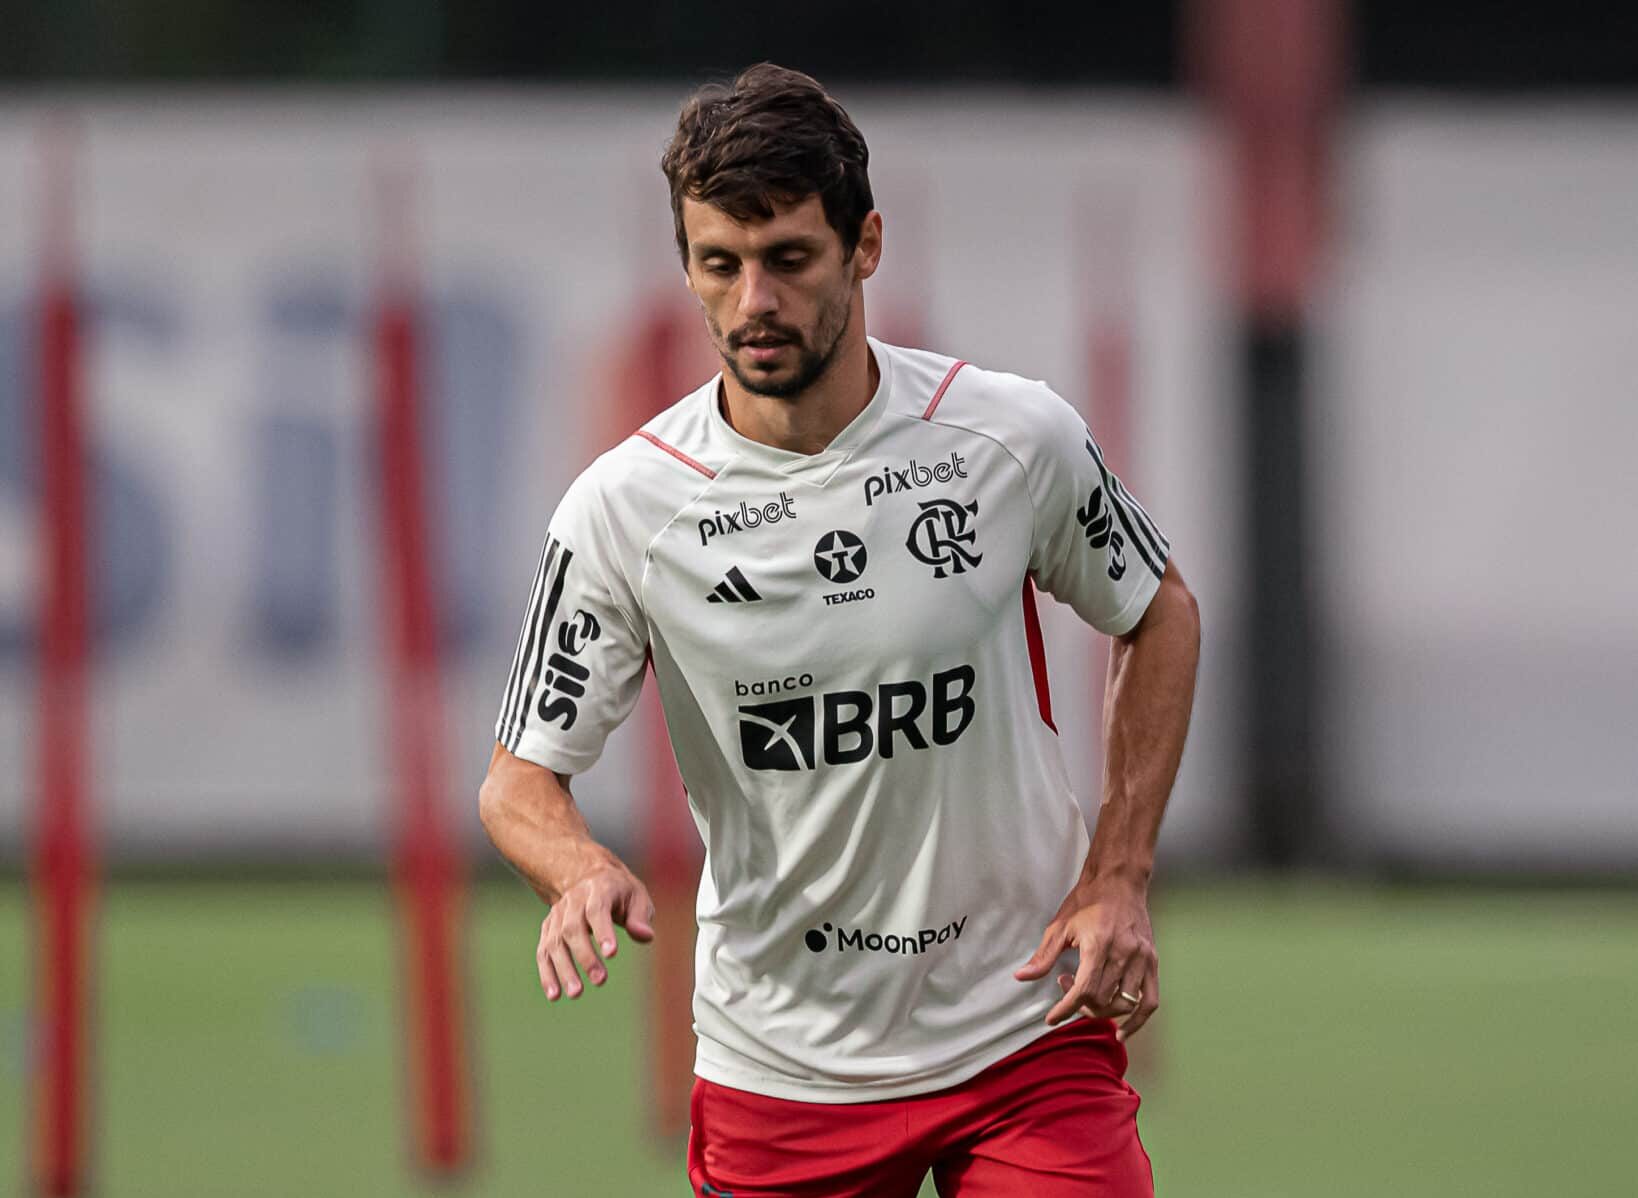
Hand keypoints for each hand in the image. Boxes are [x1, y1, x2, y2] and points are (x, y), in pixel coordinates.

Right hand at [537, 866, 654, 1000]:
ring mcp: (557, 914)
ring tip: (576, 993)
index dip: (603, 931)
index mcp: (598, 888)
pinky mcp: (548, 929)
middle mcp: (573, 900)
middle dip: (585, 956)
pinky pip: (543, 952)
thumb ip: (640, 917)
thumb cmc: (620, 892)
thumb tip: (645, 936)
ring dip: (564, 969)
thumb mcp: (637, 896)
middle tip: (600, 980)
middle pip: (573, 928)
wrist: (590, 877)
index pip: (597, 909)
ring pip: (555, 942)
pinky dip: (547, 974)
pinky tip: (554, 995)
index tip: (611, 954)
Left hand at [1013, 877, 1158, 1039]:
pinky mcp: (1152, 961)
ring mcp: (1141, 959)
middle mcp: (1123, 954)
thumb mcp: (1060, 925)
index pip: (1083, 990)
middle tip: (1067, 990)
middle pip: (1102, 999)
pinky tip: (1122, 1031)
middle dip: (1080, 1005)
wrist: (1119, 880)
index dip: (1065, 1009)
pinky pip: (1150, 1001)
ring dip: (1102, 1010)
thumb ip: (1043, 955)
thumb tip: (1021, 977)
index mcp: (1098, 944)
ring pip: (1123, 1003)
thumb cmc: (1087, 900)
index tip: (1052, 1019)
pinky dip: (1137, 1020)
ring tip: (1088, 997)